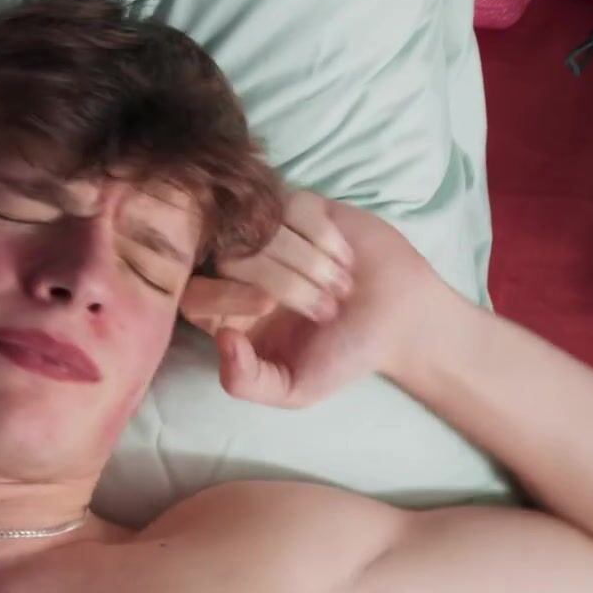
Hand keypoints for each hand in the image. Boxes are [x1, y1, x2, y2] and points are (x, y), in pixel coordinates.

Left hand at [177, 191, 450, 407]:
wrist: (400, 321)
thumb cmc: (343, 357)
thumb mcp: (294, 388)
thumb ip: (247, 380)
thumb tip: (220, 338)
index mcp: (225, 314)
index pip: (192, 293)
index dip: (223, 294)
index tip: (266, 305)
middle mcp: (238, 272)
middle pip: (227, 257)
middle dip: (279, 280)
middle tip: (324, 308)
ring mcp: (267, 235)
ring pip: (261, 227)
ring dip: (307, 261)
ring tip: (342, 288)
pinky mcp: (298, 207)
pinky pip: (292, 204)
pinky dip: (322, 234)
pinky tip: (345, 258)